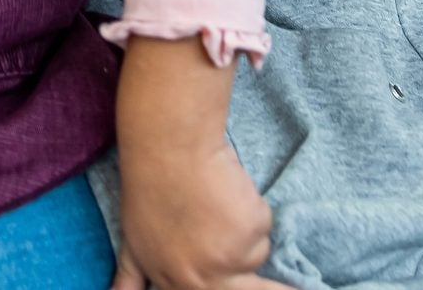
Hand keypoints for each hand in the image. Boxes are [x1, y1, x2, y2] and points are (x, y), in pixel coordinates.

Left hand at [113, 134, 275, 289]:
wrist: (168, 147)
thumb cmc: (149, 187)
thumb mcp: (132, 240)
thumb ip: (132, 277)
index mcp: (171, 282)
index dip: (233, 287)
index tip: (248, 285)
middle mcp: (199, 282)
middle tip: (290, 288)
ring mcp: (225, 261)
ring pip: (256, 252)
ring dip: (244, 230)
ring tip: (215, 203)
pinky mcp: (249, 234)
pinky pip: (263, 225)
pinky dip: (252, 207)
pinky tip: (226, 189)